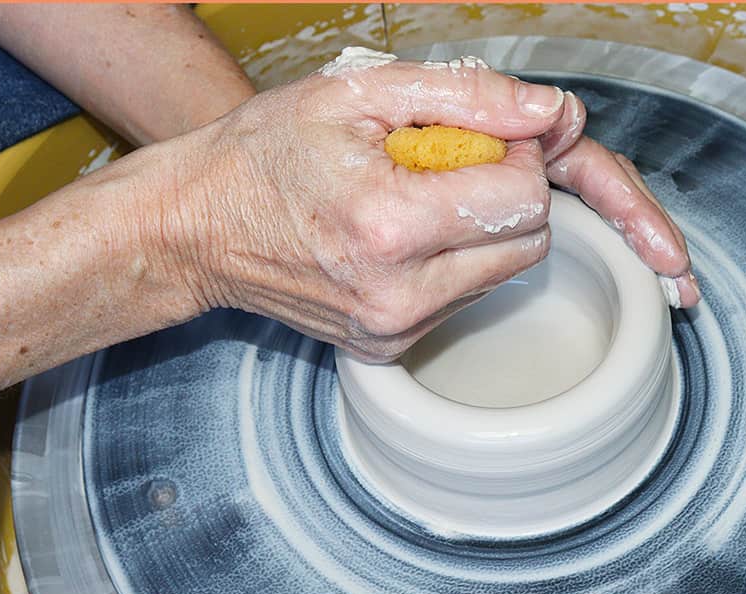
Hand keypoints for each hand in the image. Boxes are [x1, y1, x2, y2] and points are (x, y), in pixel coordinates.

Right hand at [157, 56, 694, 361]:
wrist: (195, 228)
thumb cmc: (265, 153)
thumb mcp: (358, 95)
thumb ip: (466, 95)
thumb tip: (550, 111)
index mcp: (389, 225)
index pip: (525, 201)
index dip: (517, 158)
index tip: (481, 138)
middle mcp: (398, 294)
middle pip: (528, 244)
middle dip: (506, 195)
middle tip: (449, 166)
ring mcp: (394, 329)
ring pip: (503, 273)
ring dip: (481, 228)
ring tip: (415, 197)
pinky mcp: (390, 346)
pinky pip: (465, 297)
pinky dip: (452, 260)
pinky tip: (400, 234)